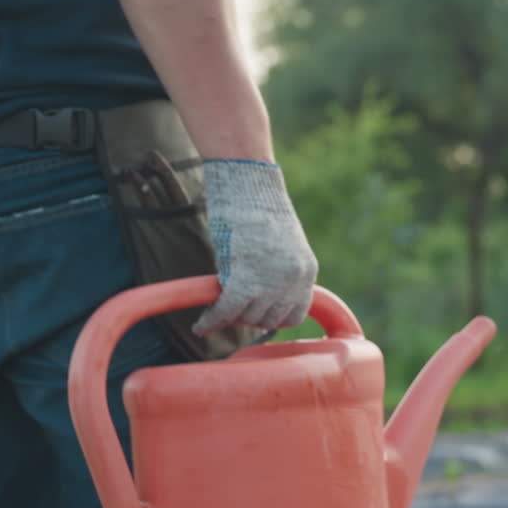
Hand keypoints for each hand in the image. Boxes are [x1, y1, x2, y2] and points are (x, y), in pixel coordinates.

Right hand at [192, 160, 318, 335]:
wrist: (247, 183)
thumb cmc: (257, 205)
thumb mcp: (279, 243)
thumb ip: (276, 271)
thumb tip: (257, 295)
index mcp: (306, 270)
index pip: (295, 315)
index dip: (272, 318)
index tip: (255, 314)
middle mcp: (293, 279)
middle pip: (270, 320)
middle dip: (249, 318)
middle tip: (231, 311)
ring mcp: (270, 281)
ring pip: (248, 318)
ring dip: (230, 318)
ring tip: (215, 312)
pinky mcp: (244, 279)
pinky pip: (226, 311)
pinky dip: (211, 321)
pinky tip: (201, 325)